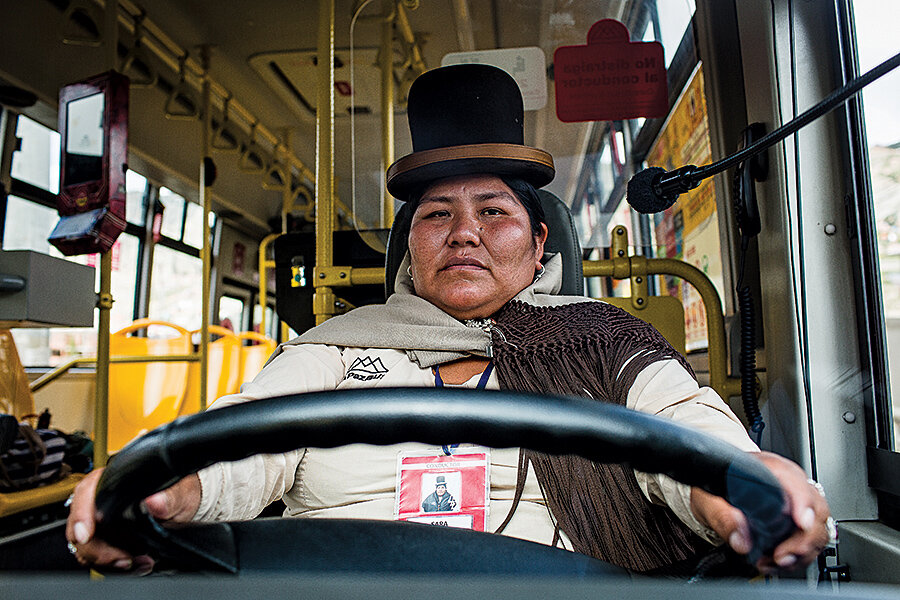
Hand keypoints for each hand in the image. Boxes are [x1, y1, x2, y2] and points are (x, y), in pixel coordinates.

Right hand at [65, 468, 201, 571]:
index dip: (81, 514)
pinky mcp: (107, 541)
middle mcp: (102, 500)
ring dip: (108, 560)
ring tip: (136, 561)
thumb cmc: (181, 492)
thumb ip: (169, 497)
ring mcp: (103, 522)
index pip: (85, 493)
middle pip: (80, 526)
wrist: (186, 509)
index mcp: (114, 479)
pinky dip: (115, 566)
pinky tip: (137, 563)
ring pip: (87, 547)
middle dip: (97, 548)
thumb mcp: (180, 493)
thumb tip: (156, 501)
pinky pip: (99, 559)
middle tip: (122, 558)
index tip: (85, 535)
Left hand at [690, 451, 831, 572]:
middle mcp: (791, 484)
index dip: (804, 503)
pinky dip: (797, 558)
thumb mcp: (712, 498)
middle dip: (804, 540)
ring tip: (773, 562)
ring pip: (817, 531)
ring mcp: (799, 502)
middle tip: (781, 556)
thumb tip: (741, 540)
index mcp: (772, 469)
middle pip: (816, 511)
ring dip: (800, 554)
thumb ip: (724, 518)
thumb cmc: (719, 482)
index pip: (797, 482)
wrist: (719, 481)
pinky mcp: (799, 520)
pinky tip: (775, 562)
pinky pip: (810, 542)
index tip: (802, 524)